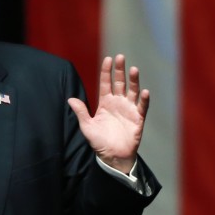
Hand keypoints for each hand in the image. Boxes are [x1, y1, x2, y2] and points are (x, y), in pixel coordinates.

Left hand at [68, 54, 149, 173]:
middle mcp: (118, 103)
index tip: (108, 59)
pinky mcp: (138, 118)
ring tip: (134, 69)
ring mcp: (129, 109)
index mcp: (105, 103)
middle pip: (120, 82)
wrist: (113, 157)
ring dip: (134, 81)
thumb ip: (81, 112)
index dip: (107, 71)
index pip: (106, 83)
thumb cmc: (99, 142)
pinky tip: (145, 92)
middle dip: (120, 70)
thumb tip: (70, 99)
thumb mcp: (87, 127)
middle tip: (121, 57)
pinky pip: (142, 106)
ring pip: (132, 91)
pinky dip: (144, 99)